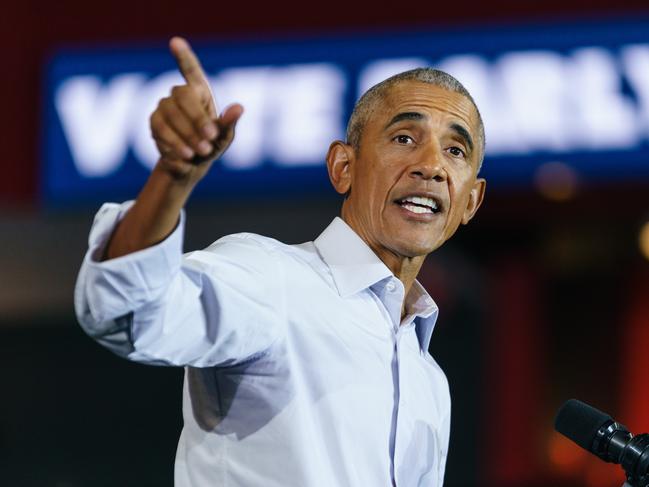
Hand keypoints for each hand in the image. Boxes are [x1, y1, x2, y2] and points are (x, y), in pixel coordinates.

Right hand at [150, 36, 242, 182]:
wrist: (190, 165)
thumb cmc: (211, 145)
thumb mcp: (224, 137)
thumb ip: (229, 123)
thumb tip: (239, 108)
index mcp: (200, 91)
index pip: (191, 70)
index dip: (183, 56)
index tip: (175, 41)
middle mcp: (180, 94)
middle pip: (183, 96)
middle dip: (197, 119)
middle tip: (209, 141)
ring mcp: (164, 106)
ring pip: (170, 114)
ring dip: (187, 135)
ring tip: (200, 153)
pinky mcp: (154, 122)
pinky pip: (161, 130)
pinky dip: (174, 144)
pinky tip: (186, 156)